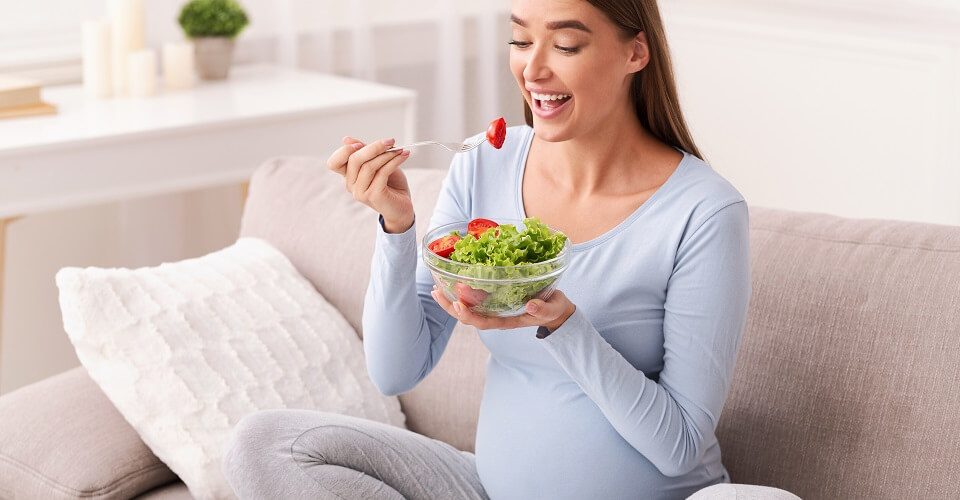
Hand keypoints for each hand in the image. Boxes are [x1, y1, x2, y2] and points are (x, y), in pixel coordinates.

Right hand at [326, 136, 413, 232]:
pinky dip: (394, 161)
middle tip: (391, 141)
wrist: (402, 207)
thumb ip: (365, 152)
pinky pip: (382, 173)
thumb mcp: (378, 163)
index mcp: (349, 176)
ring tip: (401, 150)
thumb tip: (346, 139)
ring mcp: (360, 192)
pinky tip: (403, 156)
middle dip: (374, 147)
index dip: (344, 151)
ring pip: (369, 166)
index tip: (361, 144)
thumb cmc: (390, 184)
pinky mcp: (373, 196)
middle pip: (354, 160)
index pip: (334, 163)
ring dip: (388, 154)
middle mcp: (351, 185)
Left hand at [431, 286, 575, 331]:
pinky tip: (451, 282)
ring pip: (468, 308)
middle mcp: (497, 317)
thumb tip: (531, 305)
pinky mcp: (495, 300)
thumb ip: (542, 309)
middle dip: (450, 306)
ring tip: (436, 288)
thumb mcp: (552, 309)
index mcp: (507, 321)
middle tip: (436, 292)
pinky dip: (461, 292)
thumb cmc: (553, 310)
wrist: (556, 311)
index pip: (483, 322)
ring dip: (450, 299)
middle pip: (468, 317)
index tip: (457, 305)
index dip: (468, 316)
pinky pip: (474, 299)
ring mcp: (495, 309)